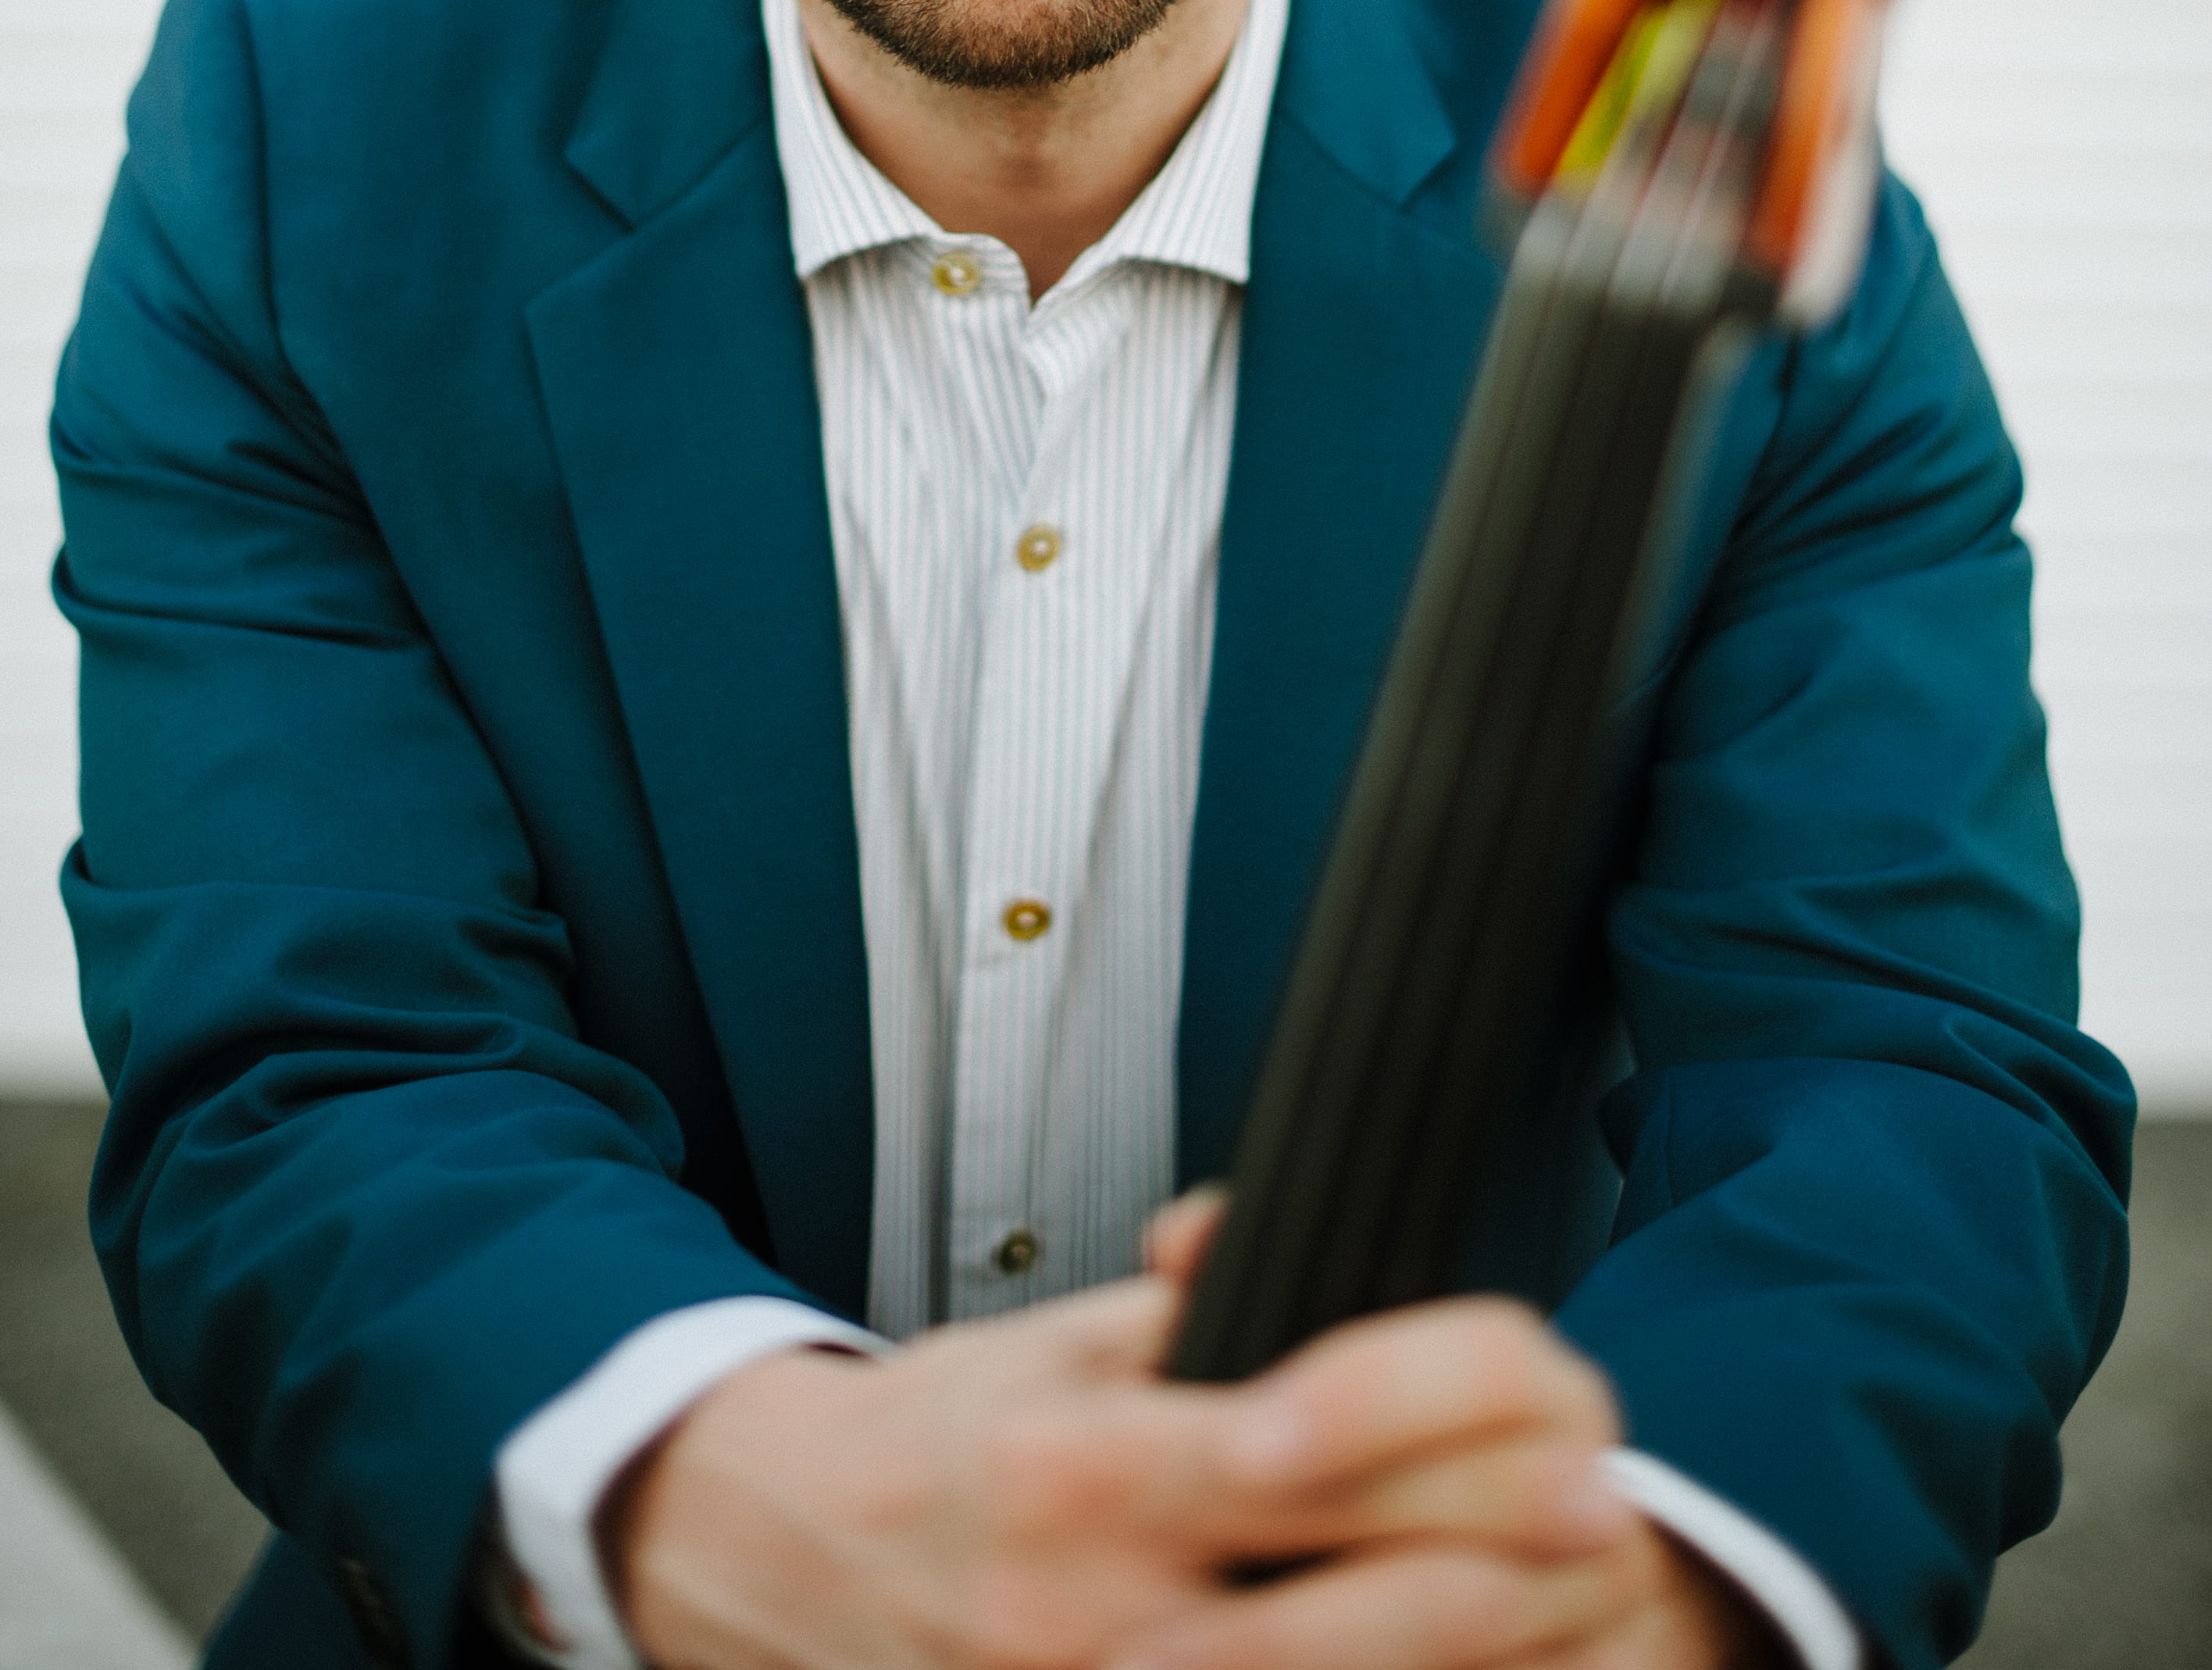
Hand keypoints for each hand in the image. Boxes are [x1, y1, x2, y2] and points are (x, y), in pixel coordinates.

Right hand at [608, 1197, 1774, 1669]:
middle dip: (1499, 1570)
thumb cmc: (933, 1438)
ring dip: (1459, 1658)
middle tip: (1615, 1519)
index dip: (1435, 1440)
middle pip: (1342, 1608)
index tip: (1554, 1410)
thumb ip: (1180, 1315)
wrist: (782, 1560)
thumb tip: (1278, 1245)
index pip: (1293, 1449)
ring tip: (1569, 1610)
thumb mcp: (1048, 1339)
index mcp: (1084, 1469)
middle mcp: (1094, 1612)